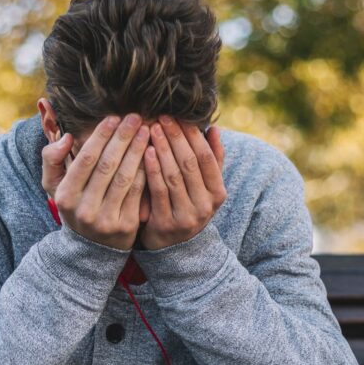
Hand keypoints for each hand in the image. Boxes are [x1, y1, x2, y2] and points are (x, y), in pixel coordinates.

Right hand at [42, 113, 149, 249]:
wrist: (90, 249)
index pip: (85, 160)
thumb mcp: (54, 186)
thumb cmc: (74, 206)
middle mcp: (84, 209)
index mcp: (65, 196)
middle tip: (134, 117)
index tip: (113, 118)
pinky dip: (146, 169)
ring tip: (145, 130)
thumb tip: (67, 137)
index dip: (100, 136)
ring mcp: (106, 220)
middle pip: (107, 166)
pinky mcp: (127, 226)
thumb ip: (52, 158)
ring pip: (125, 177)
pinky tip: (152, 152)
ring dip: (137, 150)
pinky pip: (138, 192)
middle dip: (122, 138)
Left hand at [140, 115, 226, 249]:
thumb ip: (213, 161)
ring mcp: (186, 216)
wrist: (174, 248)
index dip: (193, 135)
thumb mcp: (205, 187)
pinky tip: (145, 151)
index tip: (179, 116)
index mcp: (218, 194)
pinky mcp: (165, 223)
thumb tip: (215, 129)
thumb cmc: (188, 206)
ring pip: (174, 175)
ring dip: (162, 149)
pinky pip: (158, 191)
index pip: (207, 158)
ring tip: (151, 129)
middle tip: (162, 117)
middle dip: (175, 138)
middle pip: (190, 164)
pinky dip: (152, 169)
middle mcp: (205, 206)